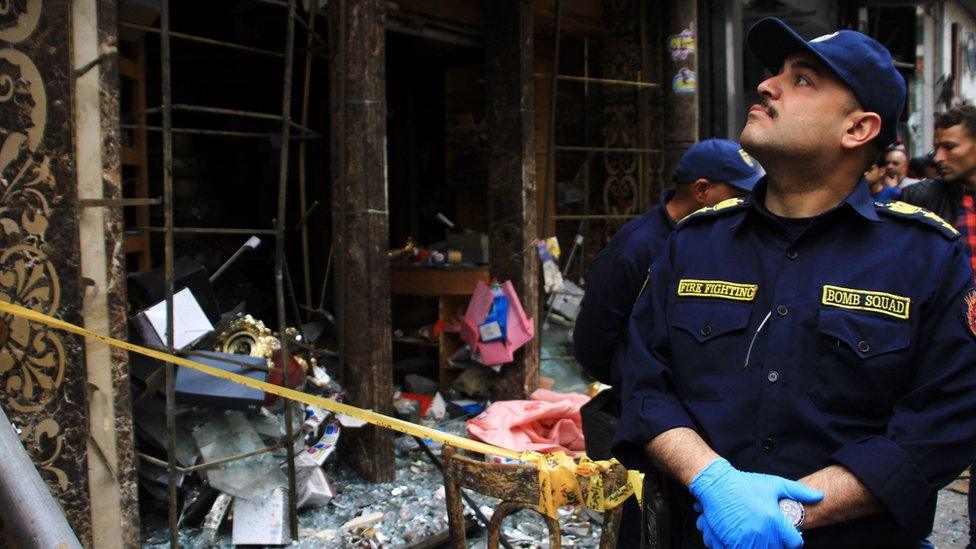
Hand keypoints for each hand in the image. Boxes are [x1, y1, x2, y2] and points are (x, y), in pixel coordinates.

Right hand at [689, 458, 822, 548]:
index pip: (794, 542)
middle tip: (772, 535)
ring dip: (763, 546)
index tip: (788, 536)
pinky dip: (747, 546)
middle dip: (778, 543)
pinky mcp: (731, 543)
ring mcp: (746, 540)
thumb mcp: (773, 484)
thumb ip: (798, 492)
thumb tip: (819, 495)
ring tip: (760, 537)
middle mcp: (762, 533)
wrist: (717, 485)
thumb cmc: (745, 484)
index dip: (793, 540)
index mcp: (774, 520)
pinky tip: (746, 540)